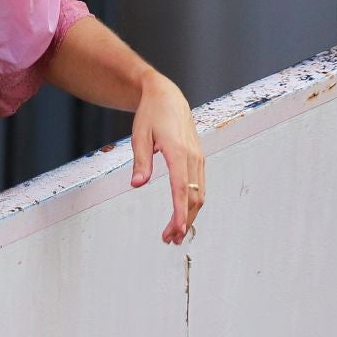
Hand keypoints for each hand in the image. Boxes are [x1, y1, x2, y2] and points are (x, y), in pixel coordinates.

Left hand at [130, 71, 204, 244]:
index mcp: (178, 151)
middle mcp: (193, 157)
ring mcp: (199, 158)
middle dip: (183, 221)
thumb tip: (137, 184)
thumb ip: (140, 161)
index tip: (174, 230)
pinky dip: (192, 203)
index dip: (179, 213)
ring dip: (189, 215)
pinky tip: (183, 214)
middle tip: (169, 239)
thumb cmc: (150, 115)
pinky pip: (199, 186)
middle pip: (193, 197)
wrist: (167, 96)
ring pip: (200, 194)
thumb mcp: (139, 135)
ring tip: (174, 233)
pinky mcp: (198, 159)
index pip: (181, 189)